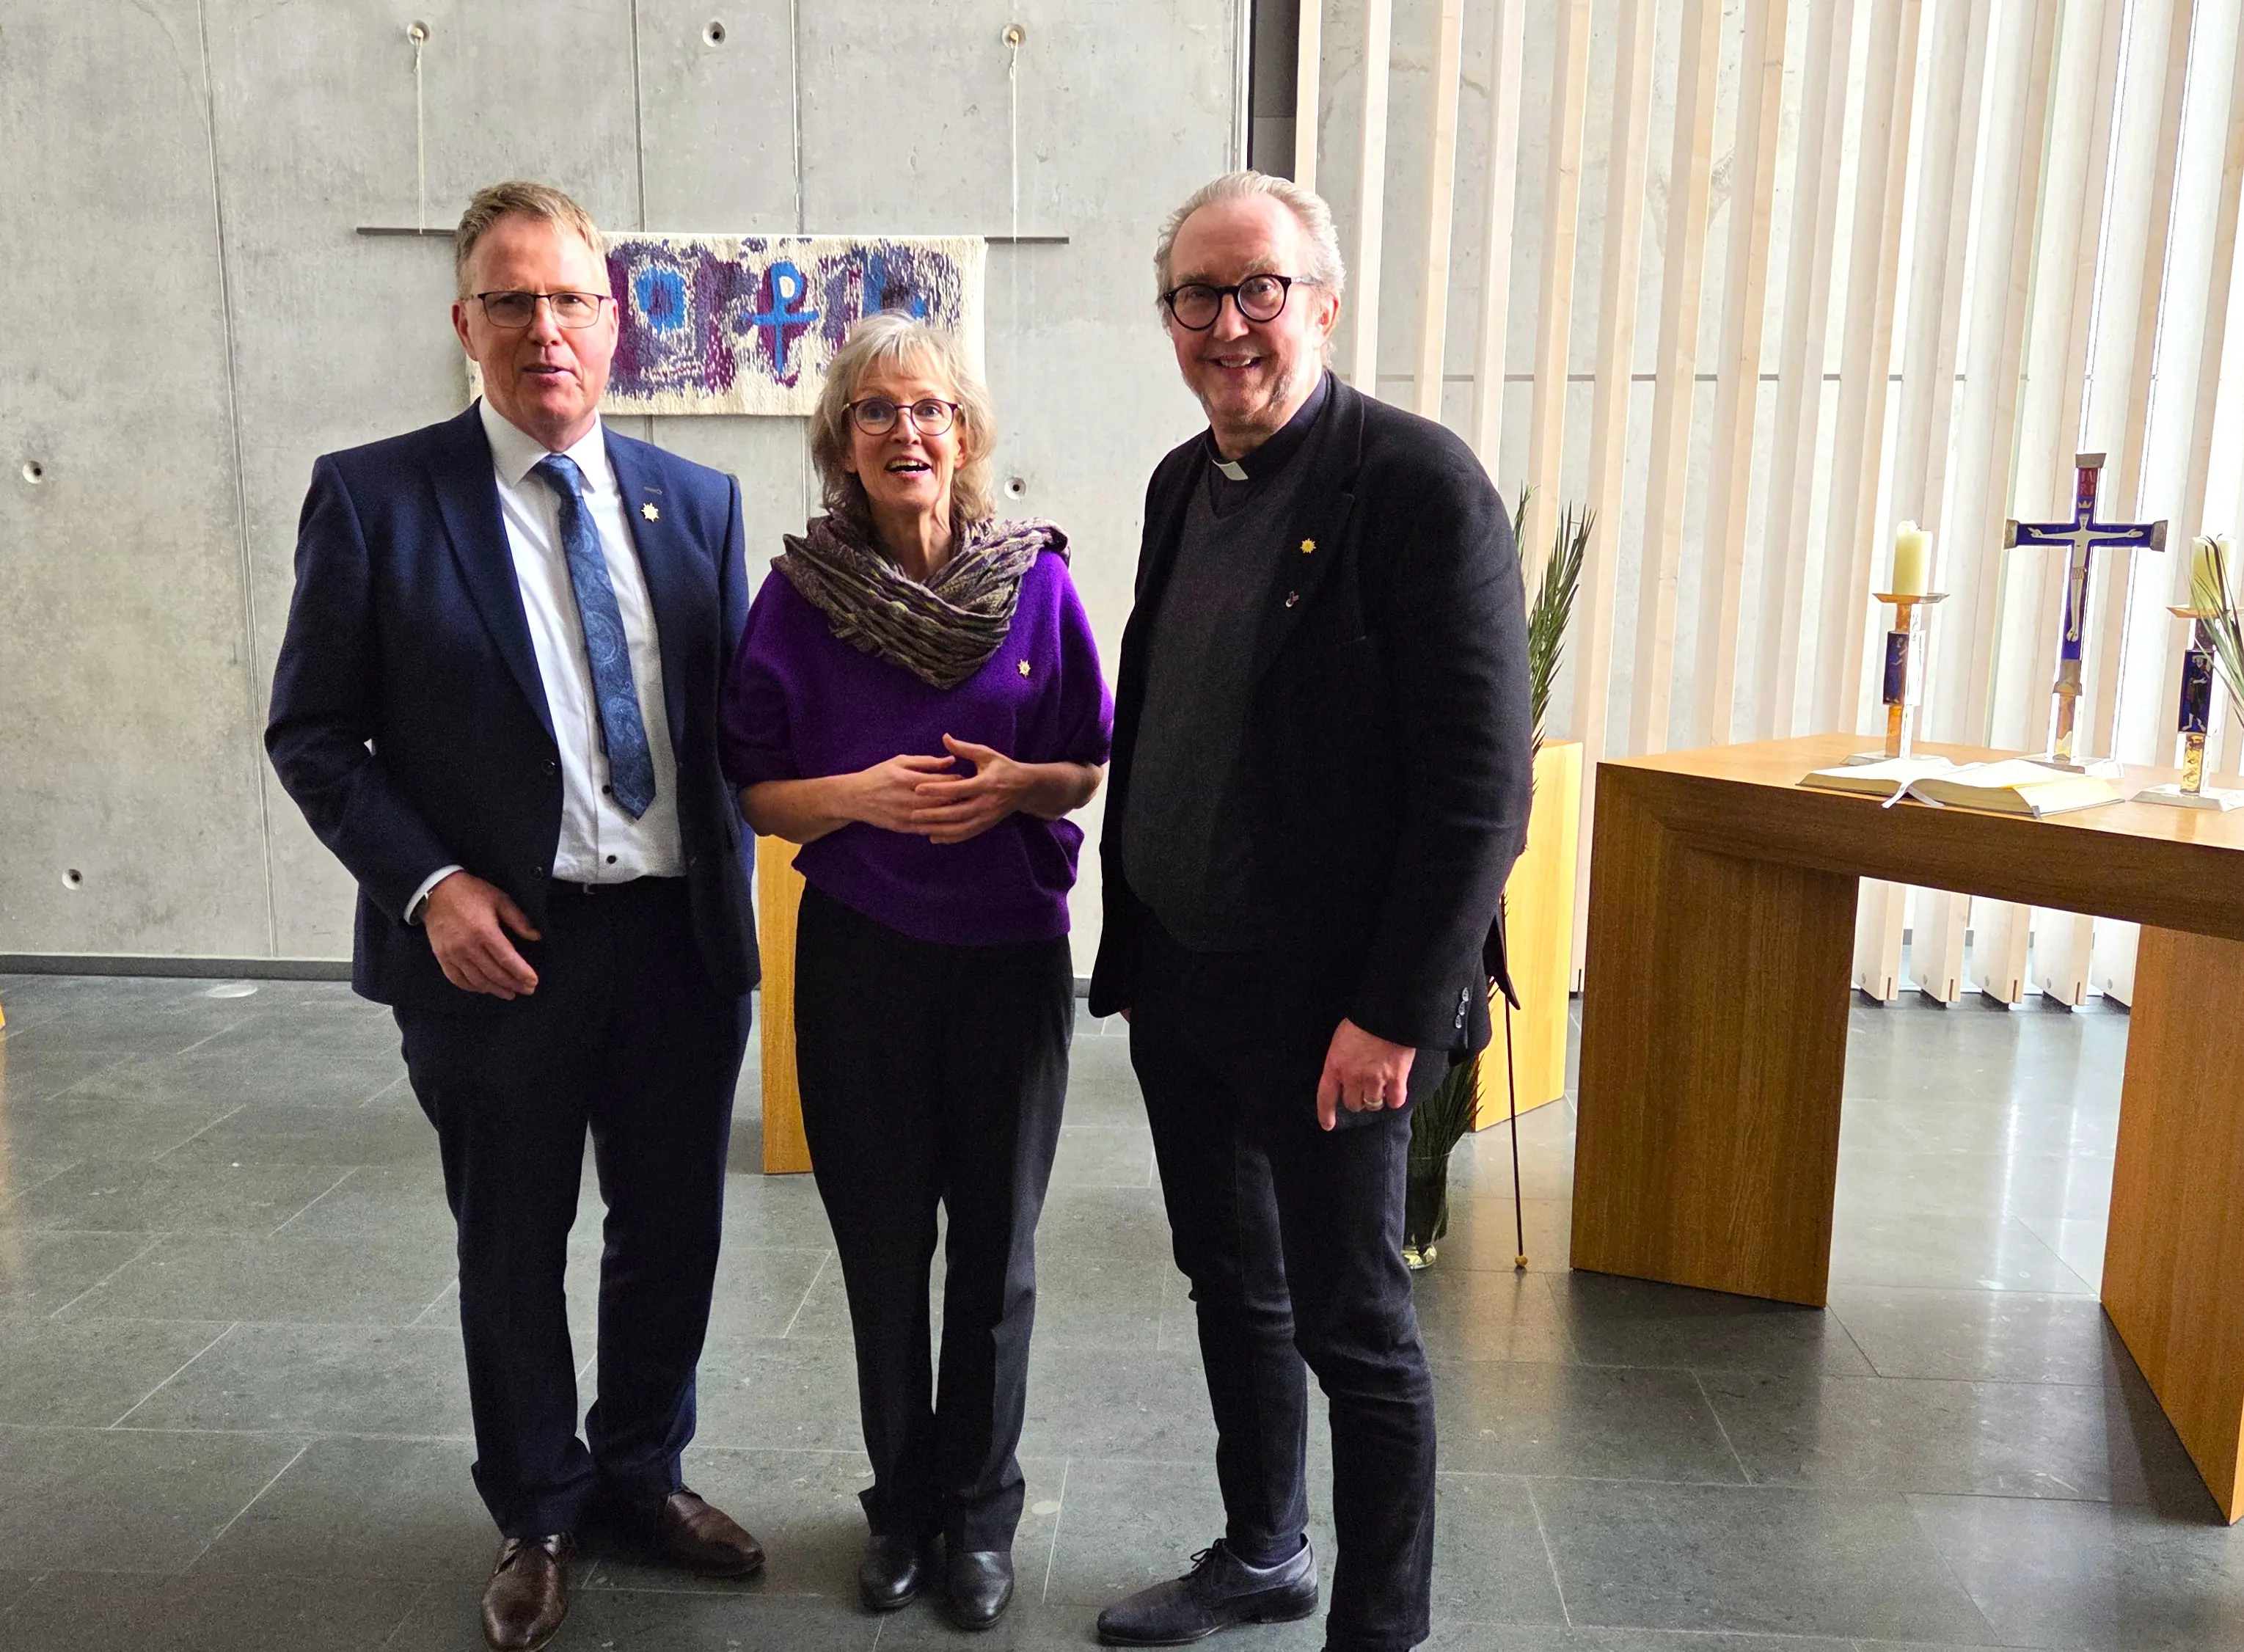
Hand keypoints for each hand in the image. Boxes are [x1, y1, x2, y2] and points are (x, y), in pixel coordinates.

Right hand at [423, 871, 541, 999]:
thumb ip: (518, 919)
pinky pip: (457, 979)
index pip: (507, 959)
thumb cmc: (470, 892)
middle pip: (494, 973)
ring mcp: (453, 954)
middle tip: (527, 990)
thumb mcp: (499, 899)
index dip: (522, 973)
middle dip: (513, 984)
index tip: (533, 981)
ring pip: (477, 980)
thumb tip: (536, 937)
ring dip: (495, 989)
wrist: (436, 890)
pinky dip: (472, 987)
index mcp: (484, 932)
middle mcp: (468, 947)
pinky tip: (483, 989)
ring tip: (509, 993)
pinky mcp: (442, 957)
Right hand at [849, 753, 959, 832]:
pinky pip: (926, 829)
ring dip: (952, 813)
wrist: (854, 797)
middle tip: (972, 795)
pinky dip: (940, 826)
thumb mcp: (900, 761)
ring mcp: (904, 815)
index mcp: (907, 779)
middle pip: (942, 800)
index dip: (957, 780)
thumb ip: (926, 761)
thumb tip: (951, 760)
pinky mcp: (902, 827)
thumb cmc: (878, 775)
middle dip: (959, 798)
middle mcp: (907, 799)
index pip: (940, 781)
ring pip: (936, 817)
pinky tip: (950, 822)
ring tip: (964, 808)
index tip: (968, 779)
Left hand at [910, 735, 1030, 844]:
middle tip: (912, 814)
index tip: (917, 789)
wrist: (1025, 788)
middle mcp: (987, 803)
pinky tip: (933, 837)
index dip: (937, 789)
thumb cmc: (1003, 768)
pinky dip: (949, 838)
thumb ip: (965, 748)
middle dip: (934, 814)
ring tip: (918, 827)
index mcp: (986, 783)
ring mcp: (987, 817)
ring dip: (938, 829)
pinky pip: (966, 834)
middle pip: (957, 812)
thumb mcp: (987, 754)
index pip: (958, 788)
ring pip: (960, 827)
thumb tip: (945, 738)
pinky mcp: (986, 825)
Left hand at [1315, 1018, 1415, 1130]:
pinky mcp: (1397, 1078)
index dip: (1326, 1113)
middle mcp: (1353, 1077)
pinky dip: (1395, 1099)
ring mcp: (1376, 1079)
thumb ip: (1340, 1060)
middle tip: (1362, 1091)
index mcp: (1335, 1065)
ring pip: (1373, 1104)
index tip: (1328, 1125)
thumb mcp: (1340, 1039)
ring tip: (1379, 1089)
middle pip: (1353, 1104)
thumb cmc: (1363, 1020)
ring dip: (1375, 1099)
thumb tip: (1344, 1074)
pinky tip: (1395, 1092)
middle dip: (1356, 1100)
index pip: (1325, 1096)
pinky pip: (1395, 1101)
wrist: (1388, 1012)